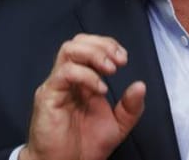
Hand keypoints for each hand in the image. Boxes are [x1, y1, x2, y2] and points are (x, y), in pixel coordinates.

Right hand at [19, 34, 145, 159]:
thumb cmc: (85, 146)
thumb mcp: (118, 126)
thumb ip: (131, 107)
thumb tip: (140, 85)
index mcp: (82, 80)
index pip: (90, 46)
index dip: (108, 45)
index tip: (124, 58)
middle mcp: (67, 78)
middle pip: (78, 42)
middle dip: (102, 46)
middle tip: (119, 61)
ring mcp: (56, 85)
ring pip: (69, 50)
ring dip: (94, 55)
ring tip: (111, 70)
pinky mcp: (47, 96)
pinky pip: (64, 73)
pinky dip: (85, 75)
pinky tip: (99, 89)